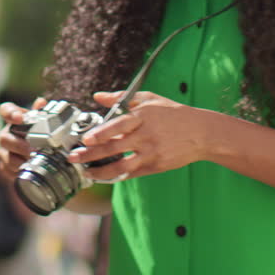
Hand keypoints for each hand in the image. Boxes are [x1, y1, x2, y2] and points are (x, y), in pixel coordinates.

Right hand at [0, 97, 45, 183]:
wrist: (39, 153)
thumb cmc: (42, 133)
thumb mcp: (44, 121)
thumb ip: (42, 112)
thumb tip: (41, 102)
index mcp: (14, 118)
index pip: (5, 110)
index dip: (10, 113)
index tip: (19, 117)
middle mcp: (6, 133)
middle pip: (3, 138)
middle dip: (18, 145)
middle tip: (33, 149)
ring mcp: (4, 150)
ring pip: (5, 156)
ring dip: (19, 160)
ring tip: (33, 162)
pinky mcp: (5, 166)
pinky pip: (7, 170)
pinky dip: (18, 171)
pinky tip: (29, 171)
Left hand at [67, 91, 207, 181]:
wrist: (201, 133)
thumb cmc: (173, 114)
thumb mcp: (149, 99)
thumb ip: (121, 98)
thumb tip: (98, 96)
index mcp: (143, 117)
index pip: (119, 125)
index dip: (102, 133)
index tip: (86, 139)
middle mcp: (145, 136)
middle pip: (115, 148)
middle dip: (92, 155)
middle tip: (74, 158)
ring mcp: (151, 153)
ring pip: (122, 166)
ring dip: (101, 172)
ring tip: (86, 173)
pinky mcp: (155, 166)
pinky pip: (132, 173)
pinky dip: (117, 177)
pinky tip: (104, 177)